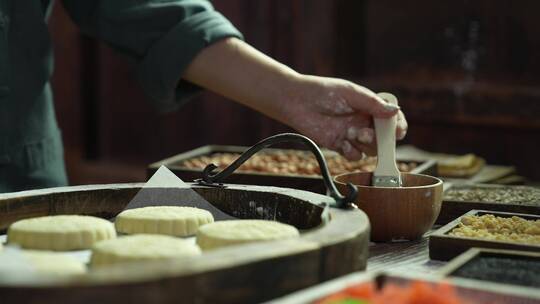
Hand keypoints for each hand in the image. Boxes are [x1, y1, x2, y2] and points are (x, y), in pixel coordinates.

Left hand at [280, 75, 407, 158]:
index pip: (392, 120)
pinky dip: (351, 152)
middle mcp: (364, 122)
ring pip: (371, 149)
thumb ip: (372, 104)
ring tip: (349, 133)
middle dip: (379, 139)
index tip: (397, 132)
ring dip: (364, 144)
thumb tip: (395, 111)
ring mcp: (353, 134)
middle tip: (365, 133)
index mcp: (370, 107)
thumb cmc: (323, 91)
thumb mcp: (350, 93)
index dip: (398, 127)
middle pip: (384, 139)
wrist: (297, 101)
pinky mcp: (340, 145)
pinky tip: (341, 143)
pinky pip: (354, 156)